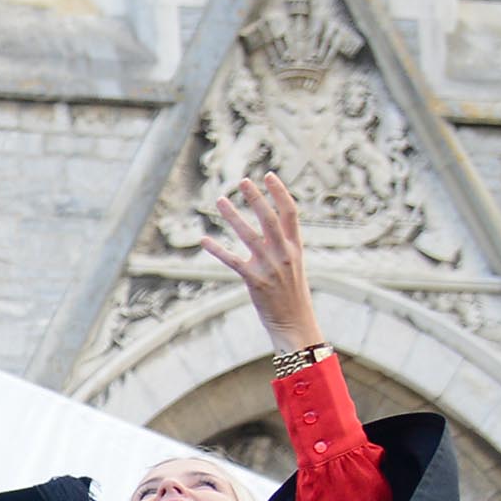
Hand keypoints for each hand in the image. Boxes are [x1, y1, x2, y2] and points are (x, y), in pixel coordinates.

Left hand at [199, 173, 321, 351]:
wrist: (296, 325)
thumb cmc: (293, 296)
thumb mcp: (295, 267)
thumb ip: (284, 247)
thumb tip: (271, 229)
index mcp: (296, 248)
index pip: (291, 213)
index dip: (280, 193)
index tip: (269, 175)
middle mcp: (284, 253)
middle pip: (270, 218)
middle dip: (257, 197)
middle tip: (243, 180)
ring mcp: (270, 267)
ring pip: (248, 234)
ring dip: (233, 216)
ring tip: (220, 200)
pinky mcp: (255, 281)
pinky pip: (232, 261)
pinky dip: (217, 249)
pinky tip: (204, 240)